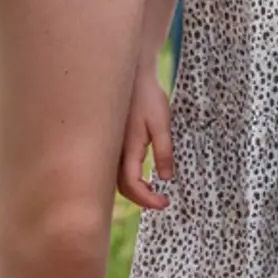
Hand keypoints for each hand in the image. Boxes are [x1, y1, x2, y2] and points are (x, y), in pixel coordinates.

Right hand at [117, 73, 173, 210]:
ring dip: (134, 191)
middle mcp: (115, 150)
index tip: (165, 203)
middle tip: (162, 202)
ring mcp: (112, 146)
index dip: (148, 198)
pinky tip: (142, 178)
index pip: (133, 184)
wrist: (133, 75)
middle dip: (141, 199)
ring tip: (153, 193)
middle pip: (122, 187)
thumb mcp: (162, 123)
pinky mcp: (114, 142)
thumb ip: (164, 151)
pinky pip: (116, 168)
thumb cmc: (148, 96)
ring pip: (116, 179)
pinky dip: (128, 179)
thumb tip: (165, 177)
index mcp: (128, 147)